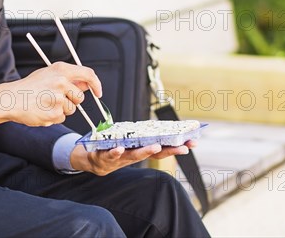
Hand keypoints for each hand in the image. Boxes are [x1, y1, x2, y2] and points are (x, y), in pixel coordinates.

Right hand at [0, 61, 101, 129]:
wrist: (11, 99)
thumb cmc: (30, 87)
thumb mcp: (48, 74)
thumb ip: (68, 78)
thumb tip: (87, 84)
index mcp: (60, 69)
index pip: (88, 74)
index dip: (96, 84)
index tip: (98, 93)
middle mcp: (61, 82)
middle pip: (80, 97)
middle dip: (72, 101)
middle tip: (55, 98)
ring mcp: (58, 98)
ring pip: (71, 109)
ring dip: (62, 109)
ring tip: (46, 104)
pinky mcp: (54, 113)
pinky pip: (62, 118)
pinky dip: (54, 117)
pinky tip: (42, 111)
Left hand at [70, 140, 196, 175]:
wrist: (92, 159)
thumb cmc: (114, 148)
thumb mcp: (131, 142)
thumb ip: (143, 136)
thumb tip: (159, 125)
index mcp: (141, 150)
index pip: (163, 149)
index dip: (178, 146)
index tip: (192, 142)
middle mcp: (134, 156)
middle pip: (153, 154)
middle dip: (169, 151)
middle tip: (182, 148)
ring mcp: (120, 158)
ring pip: (134, 155)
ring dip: (145, 152)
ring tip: (156, 147)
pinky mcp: (105, 157)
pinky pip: (111, 154)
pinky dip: (115, 152)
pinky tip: (119, 148)